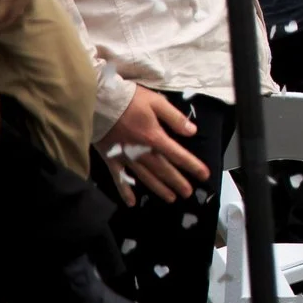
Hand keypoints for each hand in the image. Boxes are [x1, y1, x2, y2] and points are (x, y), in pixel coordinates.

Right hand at [103, 87, 207, 205]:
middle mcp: (142, 152)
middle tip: (188, 193)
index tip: (204, 175)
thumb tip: (192, 132)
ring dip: (159, 188)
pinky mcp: (111, 159)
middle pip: (163, 170)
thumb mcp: (157, 102)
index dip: (192, 166)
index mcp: (154, 137)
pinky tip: (132, 203)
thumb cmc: (129, 100)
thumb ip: (175, 118)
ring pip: (145, 177)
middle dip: (177, 182)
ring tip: (171, 198)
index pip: (178, 155)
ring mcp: (125, 157)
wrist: (98, 101)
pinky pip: (118, 178)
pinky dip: (125, 191)